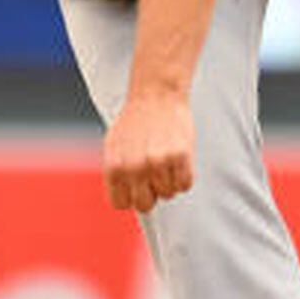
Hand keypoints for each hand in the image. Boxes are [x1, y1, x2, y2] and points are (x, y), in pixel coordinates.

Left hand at [103, 92, 194, 211]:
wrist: (156, 93)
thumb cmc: (135, 120)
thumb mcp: (113, 146)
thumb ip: (116, 174)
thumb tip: (124, 199)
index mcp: (114, 167)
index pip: (121, 203)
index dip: (131, 194)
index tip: (138, 182)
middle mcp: (134, 168)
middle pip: (145, 205)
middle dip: (151, 191)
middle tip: (155, 172)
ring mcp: (158, 163)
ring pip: (168, 194)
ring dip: (170, 180)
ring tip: (167, 159)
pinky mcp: (180, 155)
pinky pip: (186, 184)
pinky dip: (185, 176)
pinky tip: (179, 159)